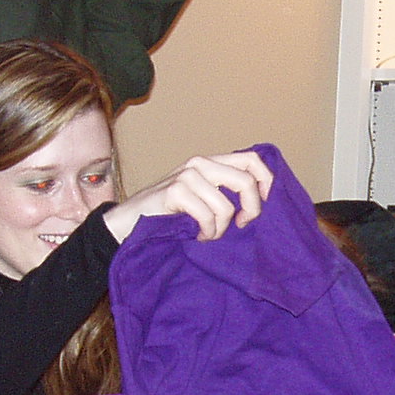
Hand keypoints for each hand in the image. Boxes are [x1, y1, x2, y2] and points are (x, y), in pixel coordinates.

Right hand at [103, 150, 272, 243]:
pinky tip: (196, 235)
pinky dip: (206, 233)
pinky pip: (207, 217)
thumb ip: (224, 193)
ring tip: (207, 234)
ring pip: (226, 207)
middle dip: (252, 209)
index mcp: (210, 162)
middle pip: (245, 181)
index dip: (266, 181)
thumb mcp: (201, 199)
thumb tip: (260, 202)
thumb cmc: (167, 215)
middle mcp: (200, 163)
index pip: (251, 160)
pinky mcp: (175, 191)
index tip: (265, 205)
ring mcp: (187, 175)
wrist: (127, 223)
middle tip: (241, 226)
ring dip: (220, 229)